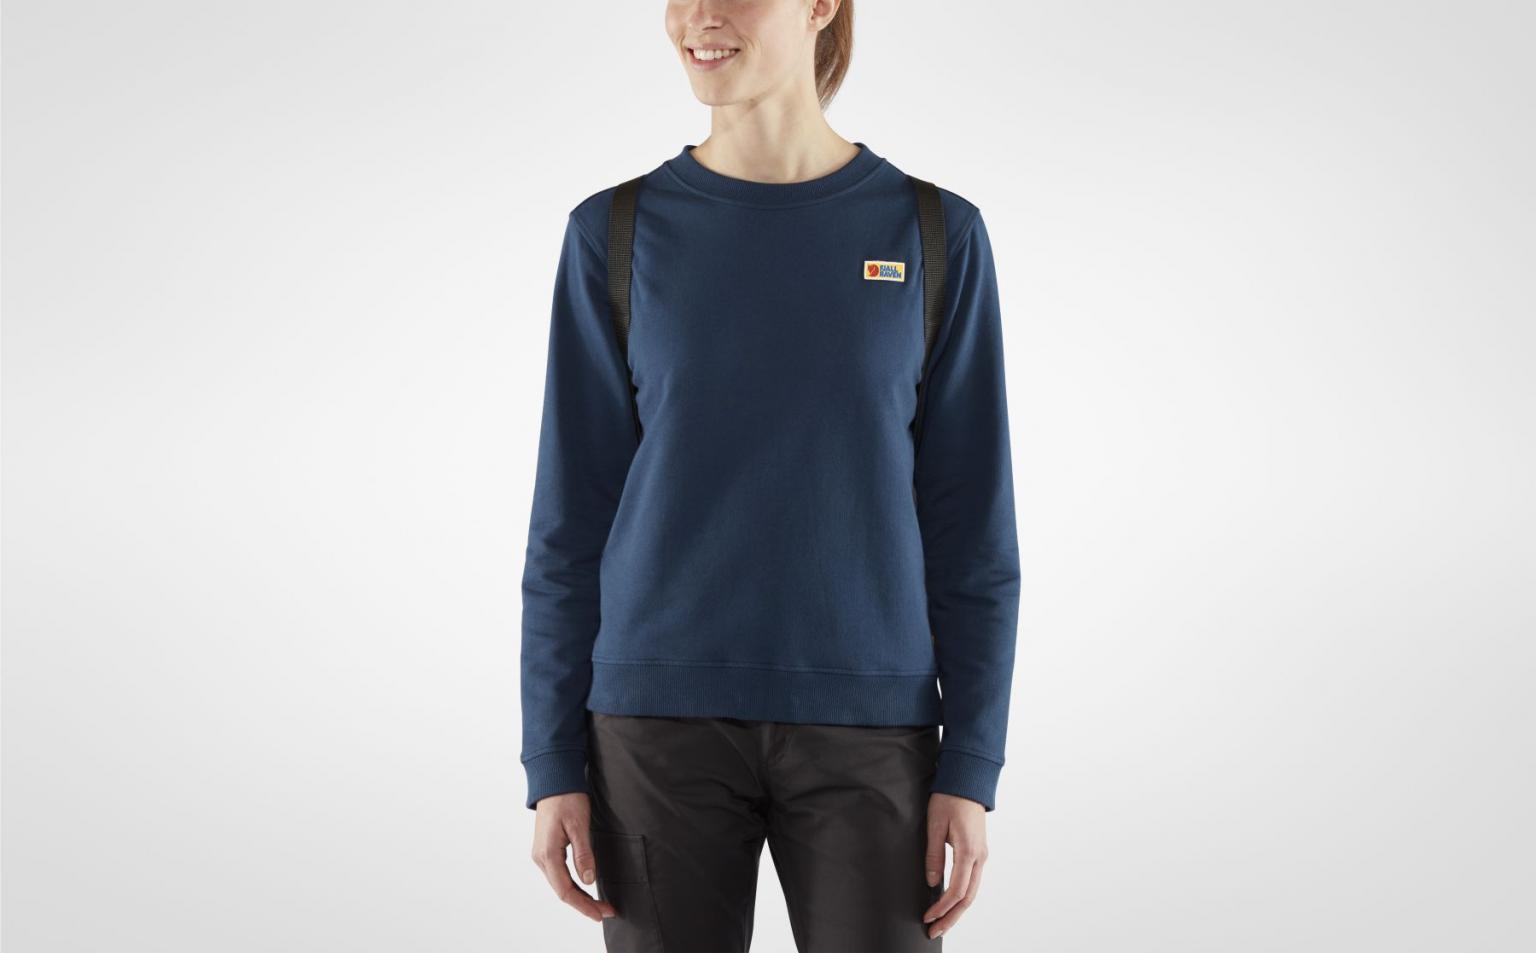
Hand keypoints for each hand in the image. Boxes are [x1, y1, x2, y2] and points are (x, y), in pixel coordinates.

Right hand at [530, 792, 617, 922]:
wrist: (554, 780)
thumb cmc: (567, 798)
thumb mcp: (579, 825)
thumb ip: (584, 854)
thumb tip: (589, 881)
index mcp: (547, 854)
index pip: (565, 890)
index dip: (584, 905)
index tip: (601, 914)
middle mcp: (541, 858)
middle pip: (562, 891)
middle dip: (584, 904)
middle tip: (606, 911)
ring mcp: (542, 855)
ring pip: (560, 885)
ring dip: (579, 897)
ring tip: (599, 905)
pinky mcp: (547, 851)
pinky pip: (559, 875)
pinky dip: (573, 886)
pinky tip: (585, 889)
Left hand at [922, 792, 988, 939]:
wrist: (967, 781)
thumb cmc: (949, 799)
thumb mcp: (935, 825)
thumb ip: (934, 855)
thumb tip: (932, 882)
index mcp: (969, 851)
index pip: (957, 890)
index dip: (942, 908)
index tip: (928, 917)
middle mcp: (980, 857)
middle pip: (968, 898)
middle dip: (951, 918)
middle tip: (934, 932)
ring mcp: (982, 855)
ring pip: (972, 892)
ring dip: (957, 910)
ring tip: (941, 923)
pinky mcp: (979, 852)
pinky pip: (972, 881)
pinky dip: (962, 897)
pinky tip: (951, 904)